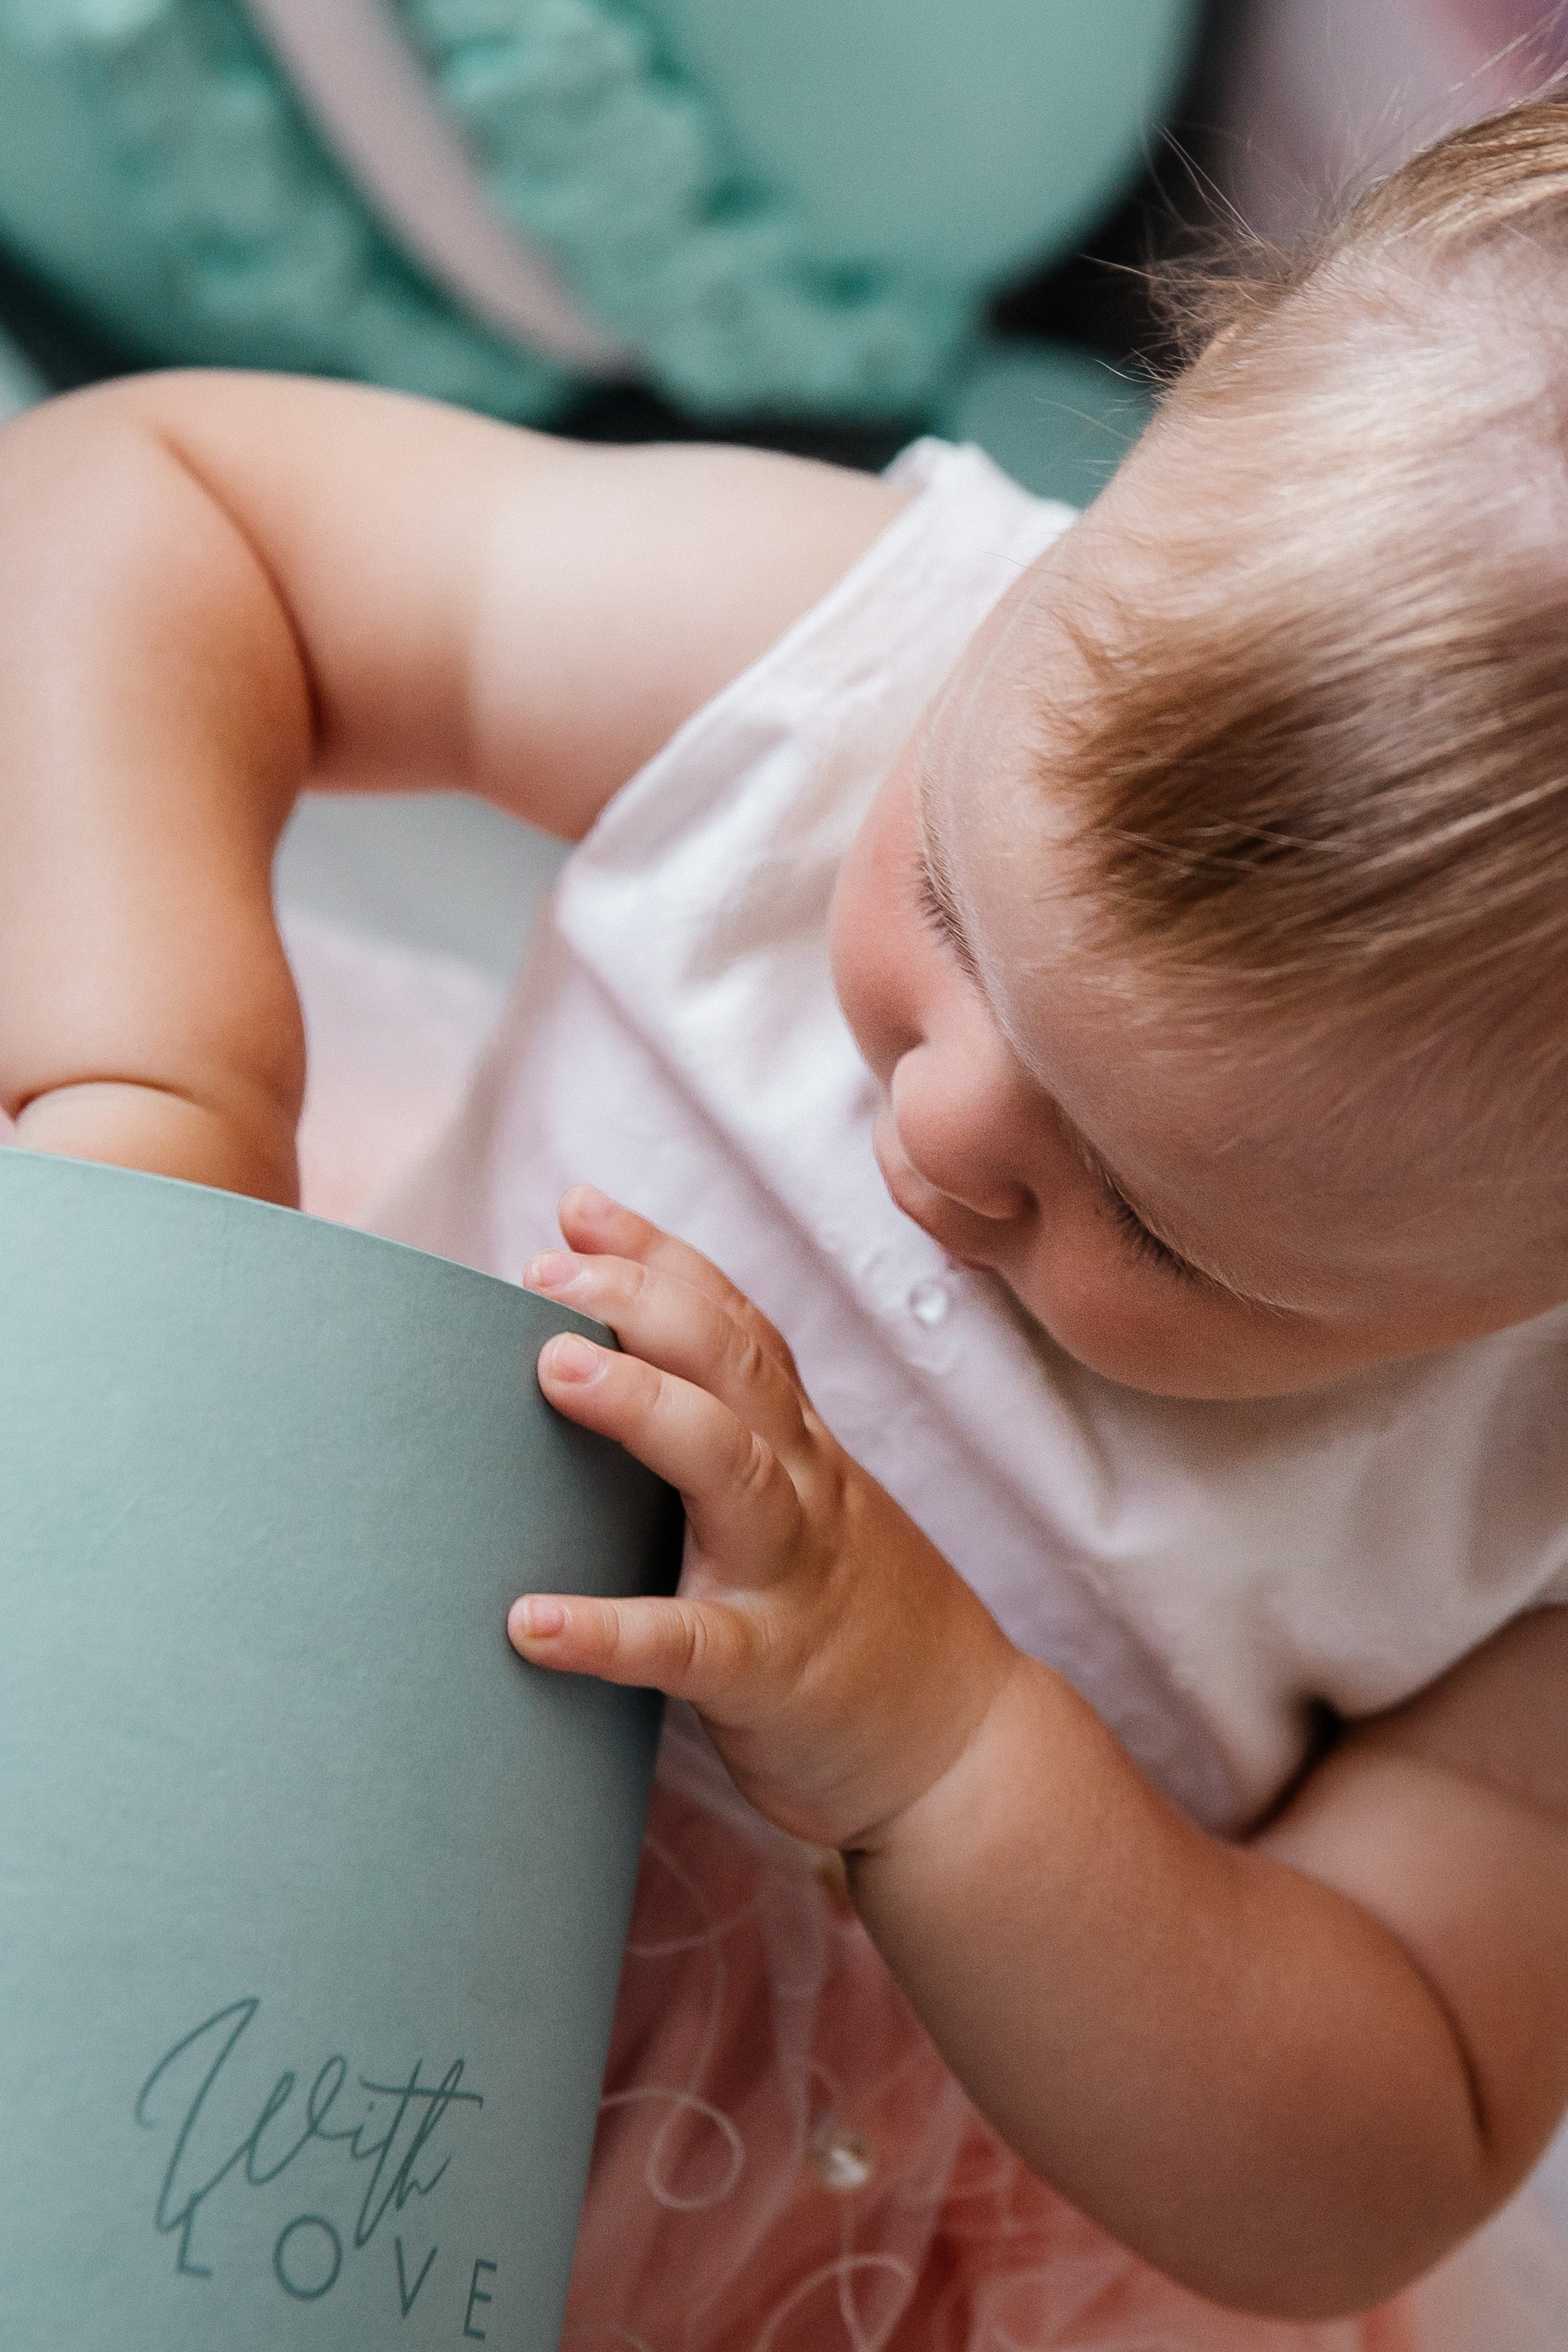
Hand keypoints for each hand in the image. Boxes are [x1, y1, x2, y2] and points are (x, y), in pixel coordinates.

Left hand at [509, 1187, 1019, 1849]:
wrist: (961, 1755)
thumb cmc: (853, 1623)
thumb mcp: (801, 1509)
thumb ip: (724, 1445)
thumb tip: (606, 1385)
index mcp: (800, 1448)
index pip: (736, 1325)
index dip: (661, 1258)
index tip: (579, 1209)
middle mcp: (801, 1488)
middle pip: (734, 1364)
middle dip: (643, 1300)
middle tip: (543, 1271)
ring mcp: (791, 1577)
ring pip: (729, 1469)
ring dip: (643, 1408)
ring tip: (553, 1371)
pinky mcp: (771, 1675)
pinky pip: (687, 1647)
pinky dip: (608, 1633)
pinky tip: (529, 1623)